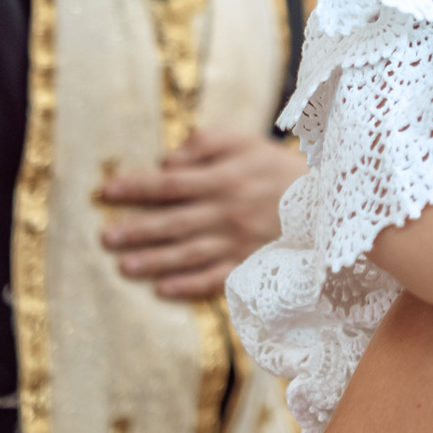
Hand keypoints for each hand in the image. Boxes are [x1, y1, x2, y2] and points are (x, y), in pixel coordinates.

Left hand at [99, 129, 305, 298]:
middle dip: (136, 231)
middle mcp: (227, 213)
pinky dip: (189, 286)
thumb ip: (206, 144)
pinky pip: (215, 279)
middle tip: (104, 237)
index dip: (136, 188)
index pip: (170, 185)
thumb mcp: (247, 143)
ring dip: (154, 261)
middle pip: (173, 223)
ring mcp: (238, 243)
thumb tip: (167, 161)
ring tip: (123, 267)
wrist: (328, 202)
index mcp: (224, 180)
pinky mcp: (250, 265)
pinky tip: (163, 290)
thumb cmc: (280, 169)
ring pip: (188, 254)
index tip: (106, 191)